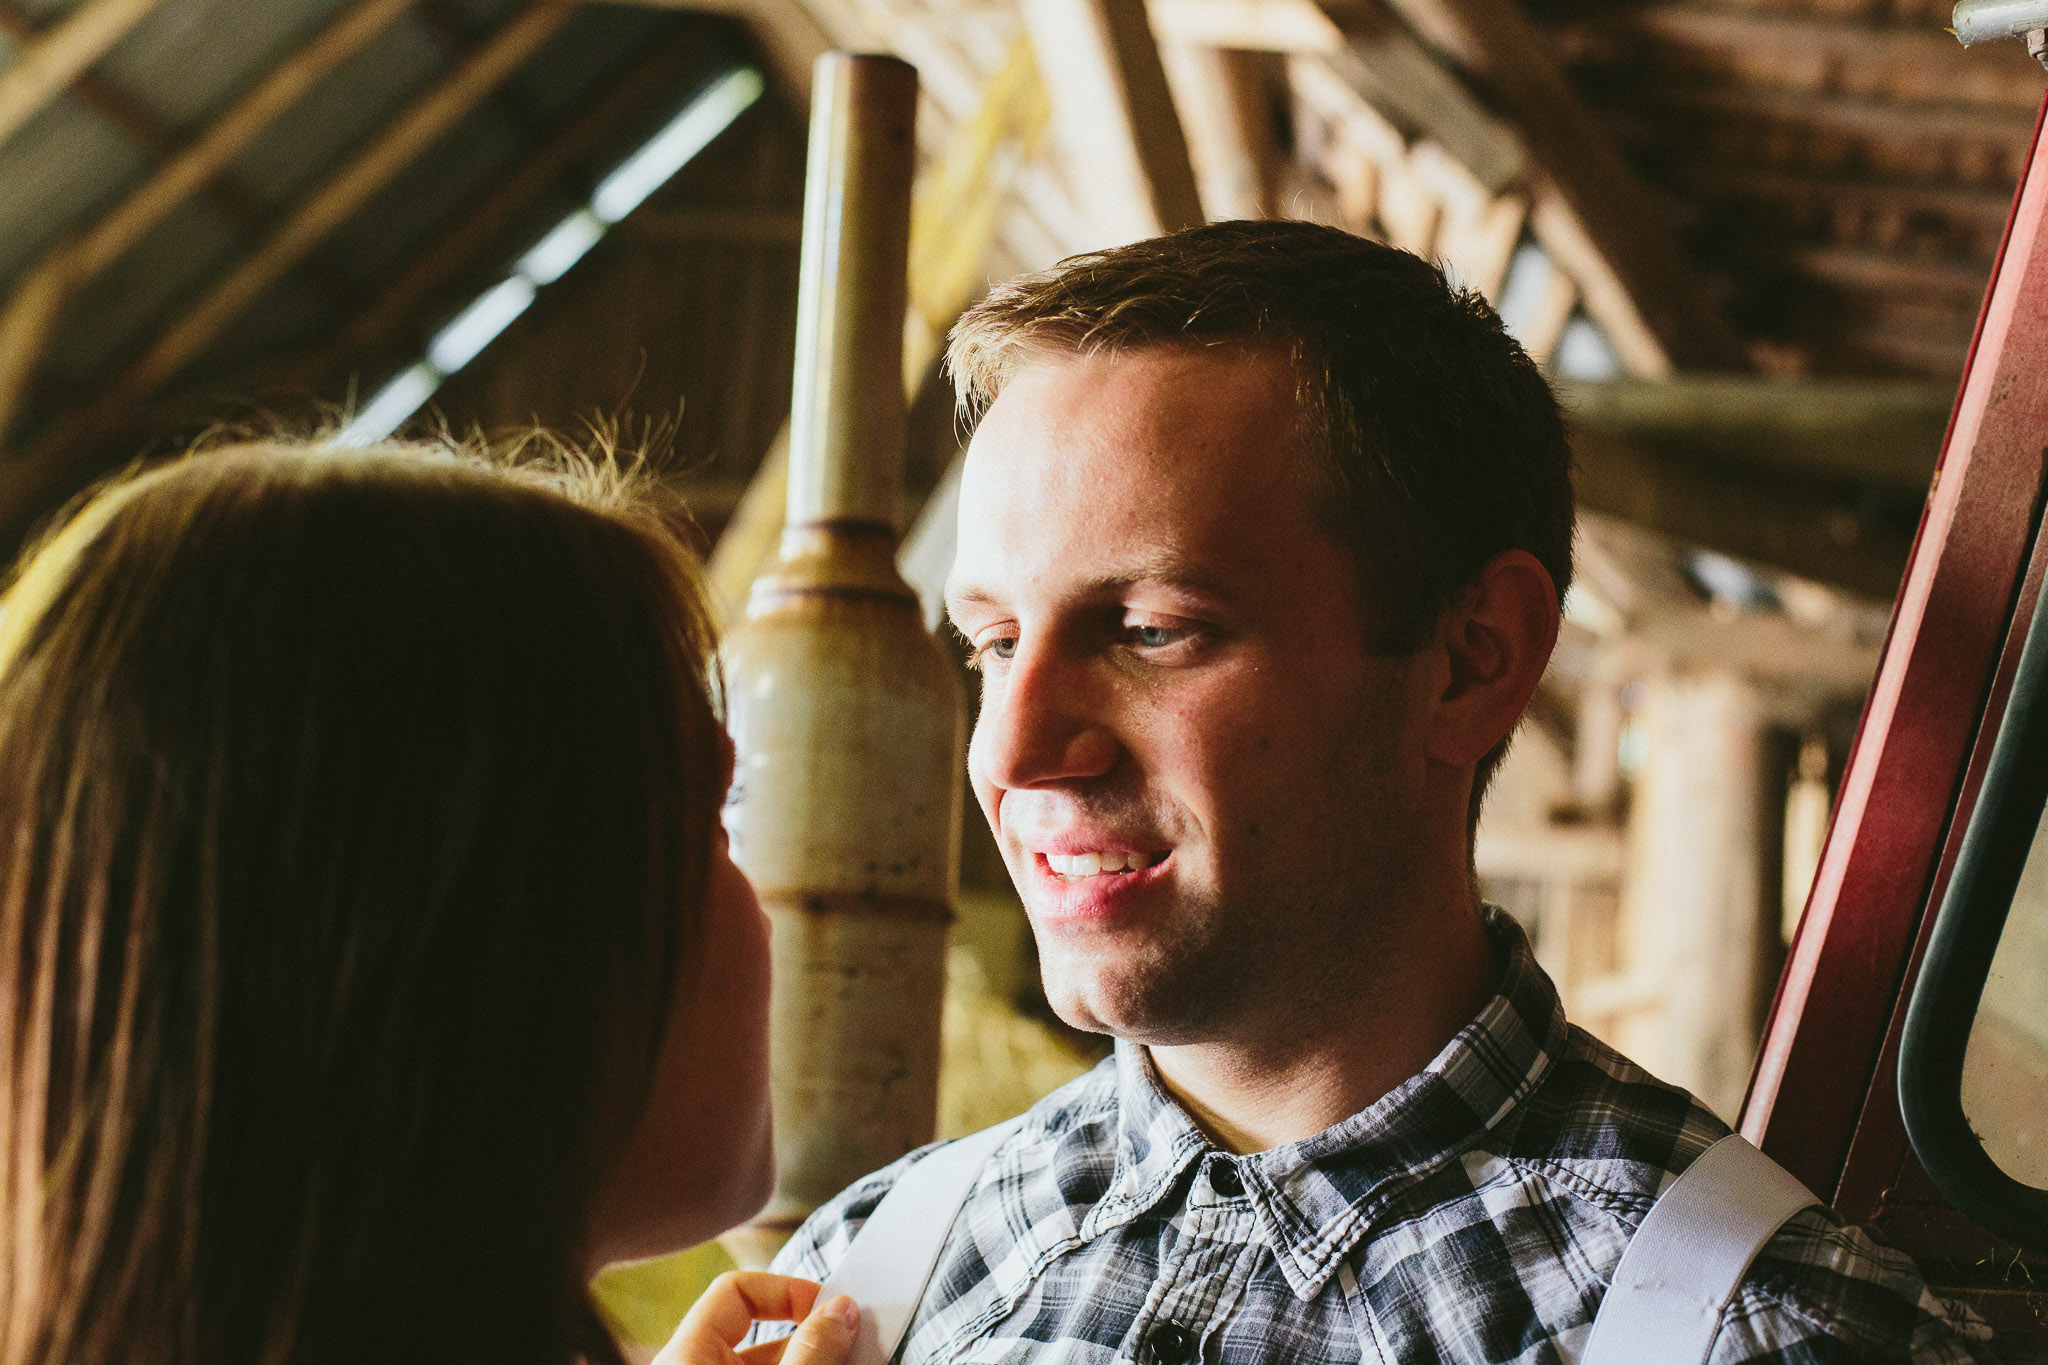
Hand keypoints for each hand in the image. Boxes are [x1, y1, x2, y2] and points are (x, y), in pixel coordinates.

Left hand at [652, 1271, 858, 1364]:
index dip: (785, 1290)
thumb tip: (841, 1310)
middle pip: (757, 1332)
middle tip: (852, 1341)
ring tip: (853, 1360)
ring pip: (767, 1364)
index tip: (829, 1308)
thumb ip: (810, 1351)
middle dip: (809, 1334)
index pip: (735, 1290)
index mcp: (685, 1356)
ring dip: (810, 1359)